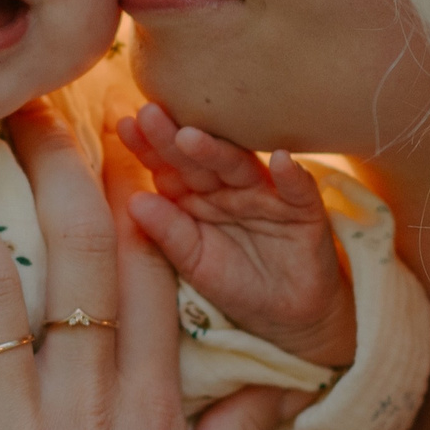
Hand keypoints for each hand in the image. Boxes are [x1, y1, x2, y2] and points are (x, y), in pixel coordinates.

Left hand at [117, 103, 356, 366]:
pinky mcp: (304, 209)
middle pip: (200, 159)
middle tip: (149, 114)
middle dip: (173, 138)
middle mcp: (229, 187)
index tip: (124, 127)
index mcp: (198, 197)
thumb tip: (134, 202)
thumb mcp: (196, 263)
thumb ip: (168, 233)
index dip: (149, 149)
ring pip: (240, 166)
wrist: (290, 314)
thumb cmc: (239, 285)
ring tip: (190, 137)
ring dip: (218, 151)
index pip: (171, 167)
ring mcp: (267, 194)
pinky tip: (281, 160)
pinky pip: (298, 189)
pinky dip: (292, 176)